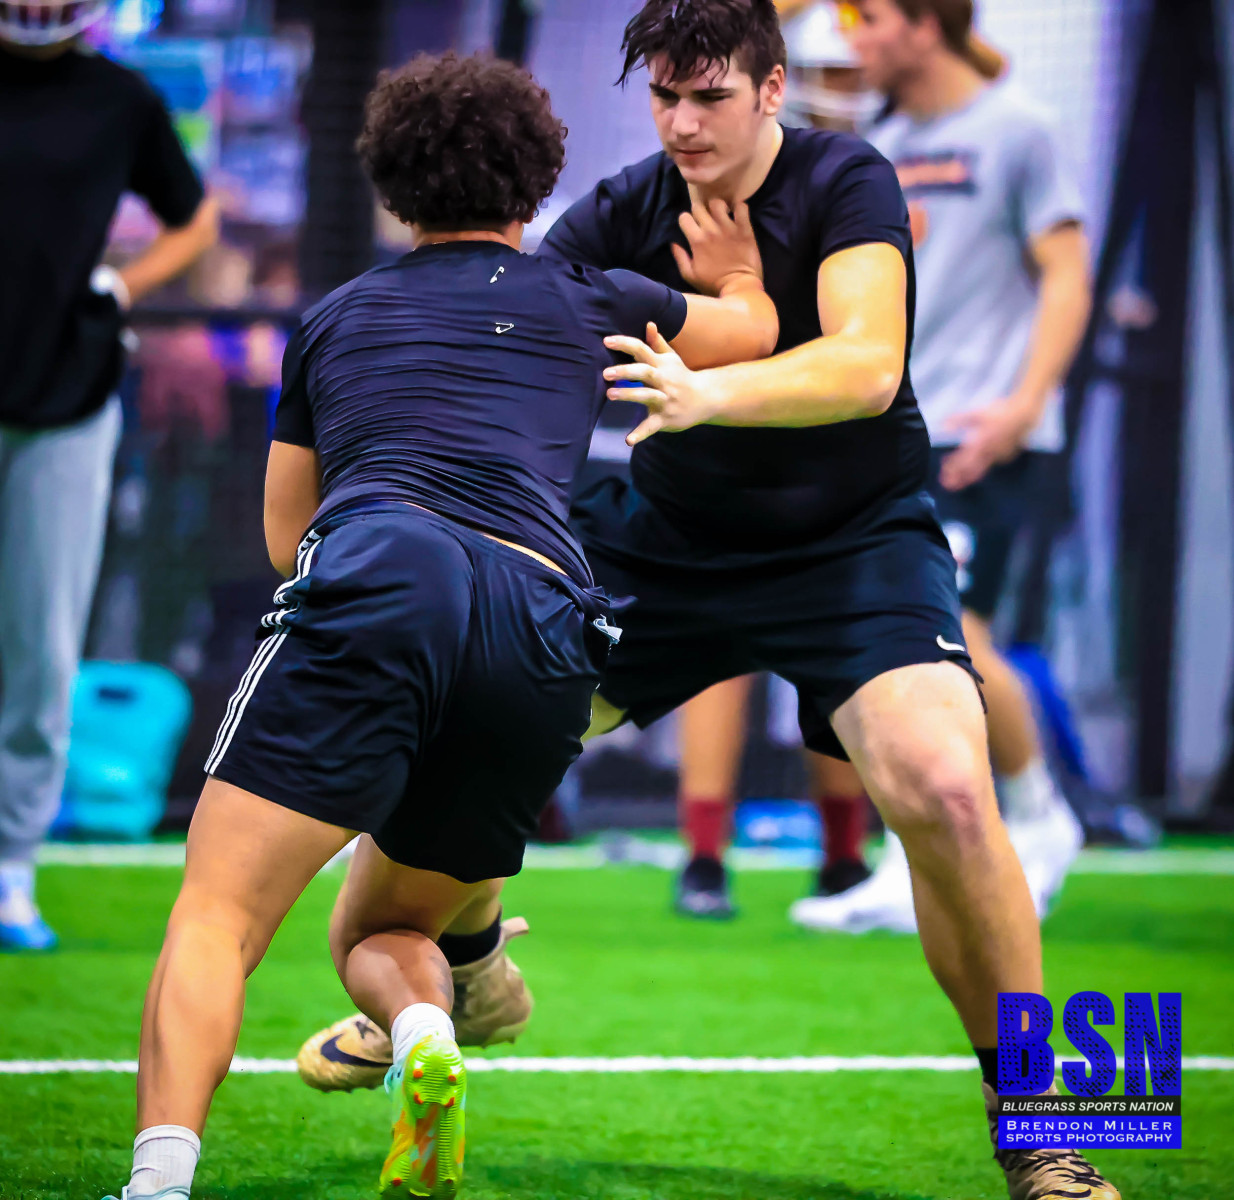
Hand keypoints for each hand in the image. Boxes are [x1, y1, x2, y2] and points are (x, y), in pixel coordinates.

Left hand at [604, 324, 726, 444]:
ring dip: (629, 395)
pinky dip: (640, 434)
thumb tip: (649, 323)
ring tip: (610, 395)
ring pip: (647, 396)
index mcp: (661, 365)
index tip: (606, 341)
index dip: (625, 344)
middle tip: (606, 373)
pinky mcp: (665, 419)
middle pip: (644, 372)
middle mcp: (664, 381)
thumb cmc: (682, 377)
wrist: (706, 398)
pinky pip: (652, 426)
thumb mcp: (671, 359)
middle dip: (625, 371)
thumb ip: (657, 343)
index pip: (642, 350)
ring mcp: (665, 400)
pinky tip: (628, 440)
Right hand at [672, 199, 762, 295]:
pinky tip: (737, 214)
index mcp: (697, 240)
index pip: (684, 217)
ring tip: (720, 215)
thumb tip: (673, 243)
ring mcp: (729, 228)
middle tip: (704, 221)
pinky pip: (742, 207)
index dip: (686, 221)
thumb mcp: (690, 276)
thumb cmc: (713, 284)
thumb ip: (680, 258)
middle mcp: (711, 230)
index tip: (690, 228)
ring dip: (717, 207)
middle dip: (699, 212)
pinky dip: (739, 207)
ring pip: (718, 203)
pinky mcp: (745, 229)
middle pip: (699, 207)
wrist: (739, 288)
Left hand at [939, 397, 1037, 489]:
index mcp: (980, 443)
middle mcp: (989, 453)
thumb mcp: (977, 414)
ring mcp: (999, 456)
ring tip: (958, 479)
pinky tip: (975, 463)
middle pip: (971, 472)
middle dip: (958, 480)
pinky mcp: (1007, 457)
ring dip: (967, 475)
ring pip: (981, 470)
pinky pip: (991, 464)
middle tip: (947, 485)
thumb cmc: (999, 412)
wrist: (1024, 414)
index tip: (943, 474)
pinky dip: (980, 466)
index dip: (952, 469)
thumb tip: (944, 425)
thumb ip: (959, 420)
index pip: (962, 461)